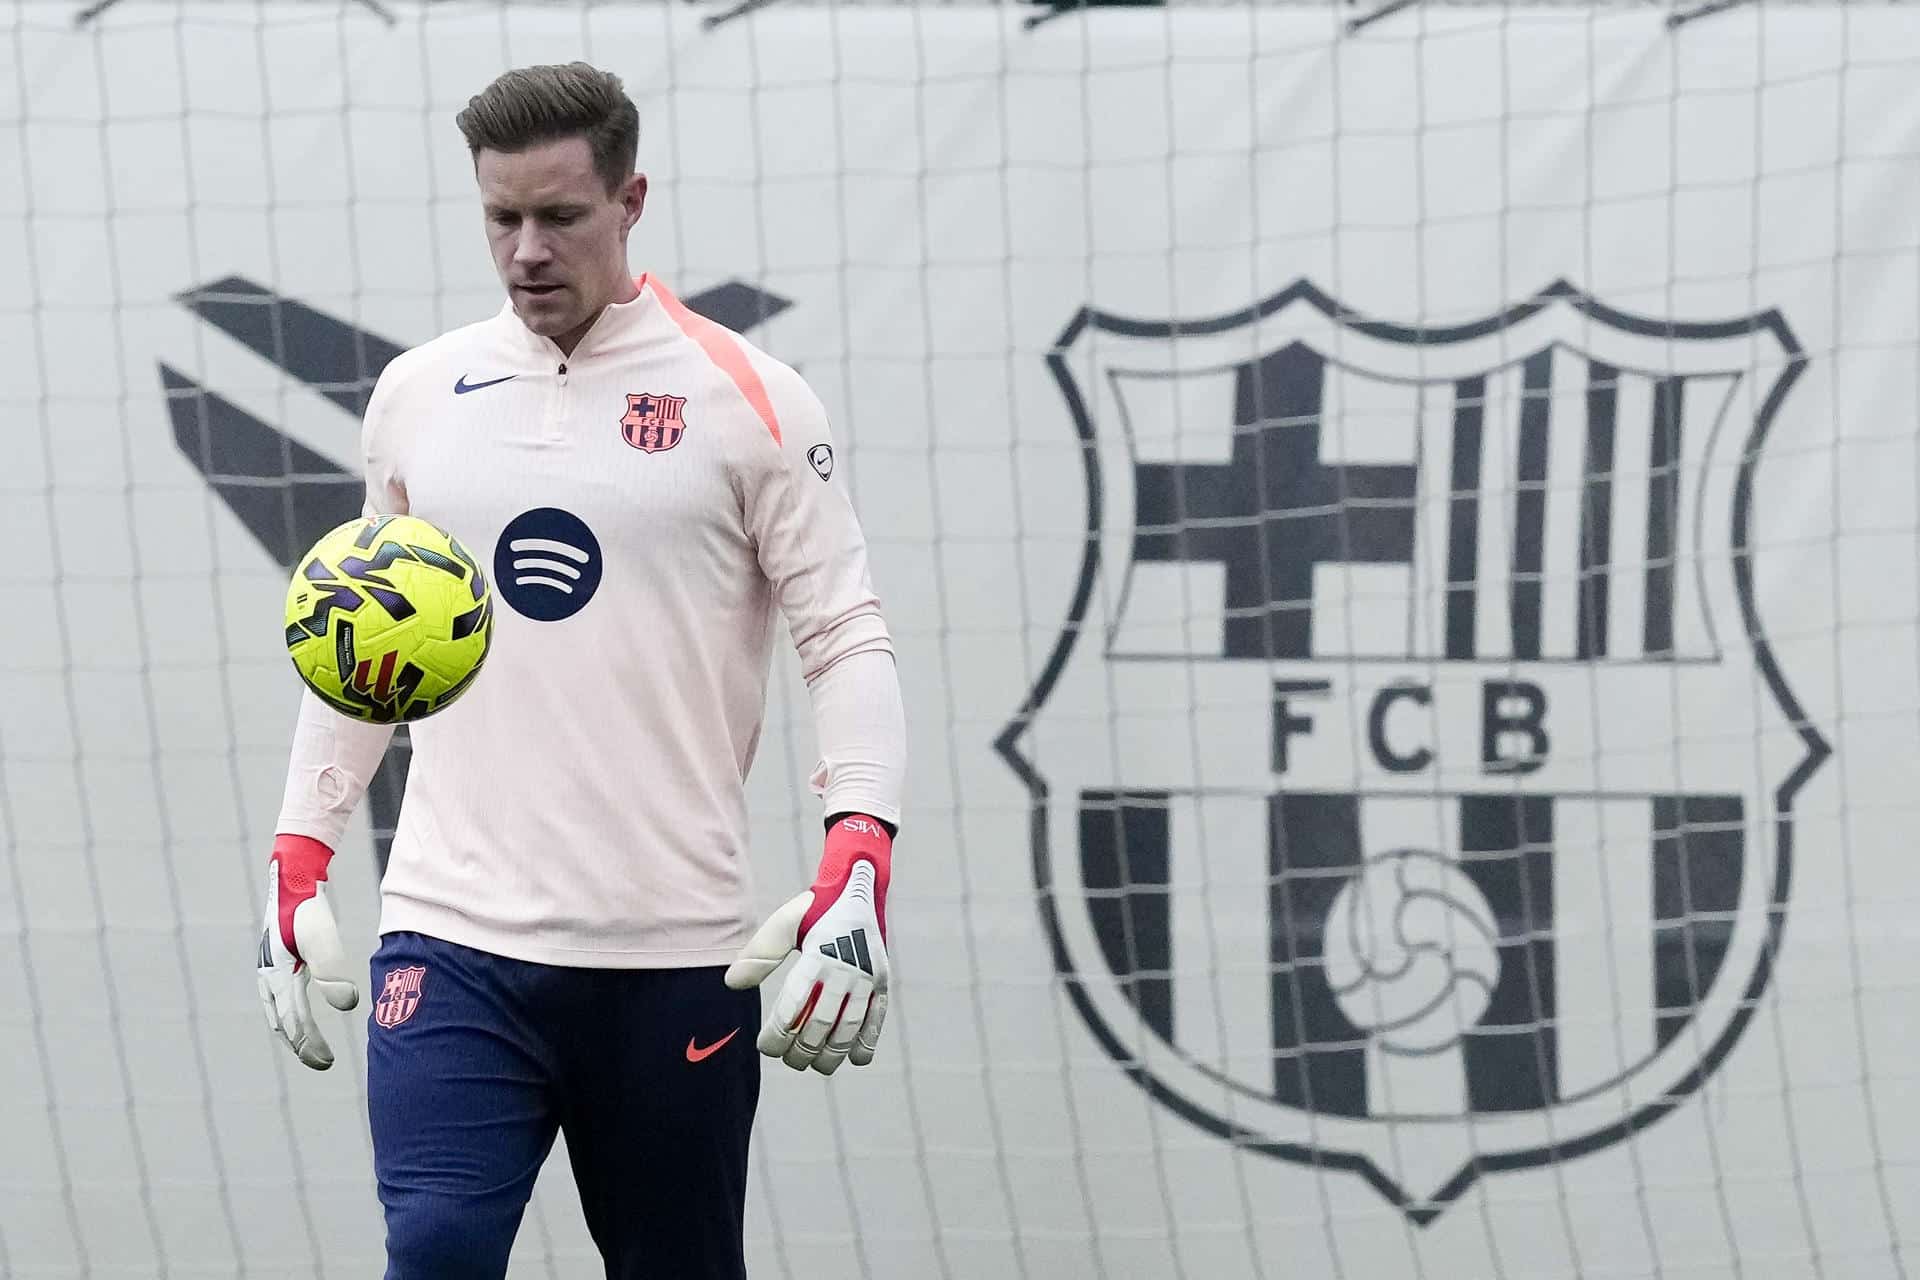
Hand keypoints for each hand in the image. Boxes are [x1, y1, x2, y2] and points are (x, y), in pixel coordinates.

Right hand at [256, 834, 359, 1069]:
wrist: (291, 878)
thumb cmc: (306, 907)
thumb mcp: (321, 936)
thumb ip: (332, 970)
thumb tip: (347, 1006)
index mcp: (276, 977)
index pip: (293, 1022)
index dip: (309, 1045)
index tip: (326, 1063)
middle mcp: (268, 977)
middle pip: (282, 1022)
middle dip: (301, 1045)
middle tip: (323, 1063)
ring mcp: (269, 970)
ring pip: (278, 1012)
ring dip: (294, 1033)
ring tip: (312, 1048)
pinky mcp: (277, 962)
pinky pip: (281, 999)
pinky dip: (291, 1015)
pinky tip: (303, 1018)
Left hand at [725, 815, 891, 1074]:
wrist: (860, 883)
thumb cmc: (816, 907)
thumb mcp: (786, 921)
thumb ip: (760, 952)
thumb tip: (732, 983)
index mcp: (819, 953)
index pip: (795, 1005)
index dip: (778, 1033)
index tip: (764, 1046)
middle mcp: (846, 967)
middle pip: (822, 1022)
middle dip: (801, 1049)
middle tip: (786, 1060)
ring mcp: (868, 977)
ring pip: (850, 1027)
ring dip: (831, 1054)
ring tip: (814, 1066)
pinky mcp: (883, 981)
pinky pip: (877, 1018)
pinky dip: (868, 1042)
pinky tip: (855, 1060)